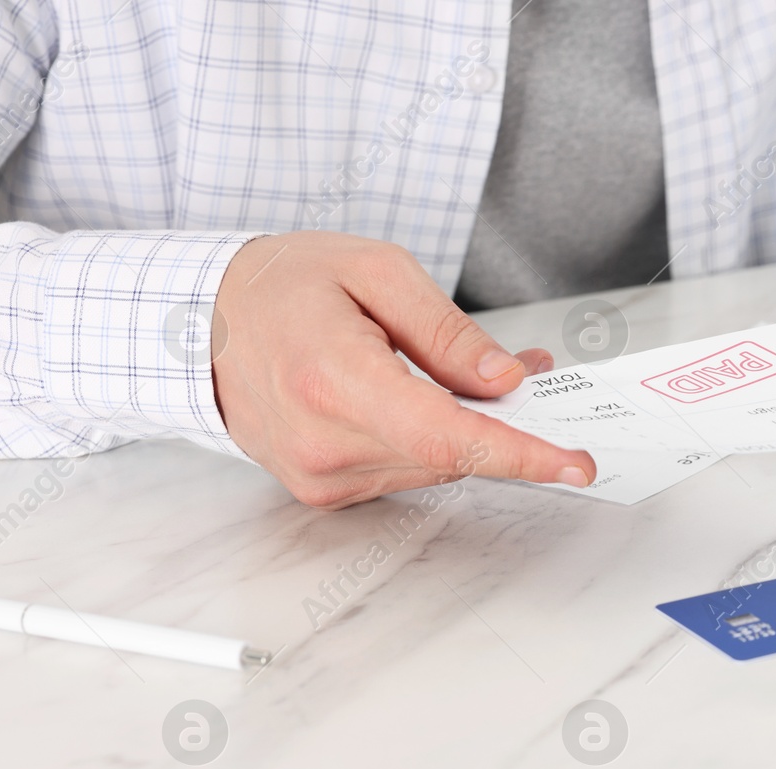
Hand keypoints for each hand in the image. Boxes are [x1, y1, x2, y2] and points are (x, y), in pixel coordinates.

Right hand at [210, 232, 595, 507]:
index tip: (578, 465)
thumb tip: (509, 380)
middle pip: (452, 452)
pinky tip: (424, 400)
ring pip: (435, 465)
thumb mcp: (376, 271)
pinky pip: (406, 471)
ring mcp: (319, 475)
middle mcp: (323, 441)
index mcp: (334, 379)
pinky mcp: (322, 490)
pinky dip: (432, 441)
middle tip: (529, 373)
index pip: (447, 436)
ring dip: (468, 430)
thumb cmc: (283, 285)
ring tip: (467, 375)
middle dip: (504, 420)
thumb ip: (448, 332)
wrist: (198, 321)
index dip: (521, 454)